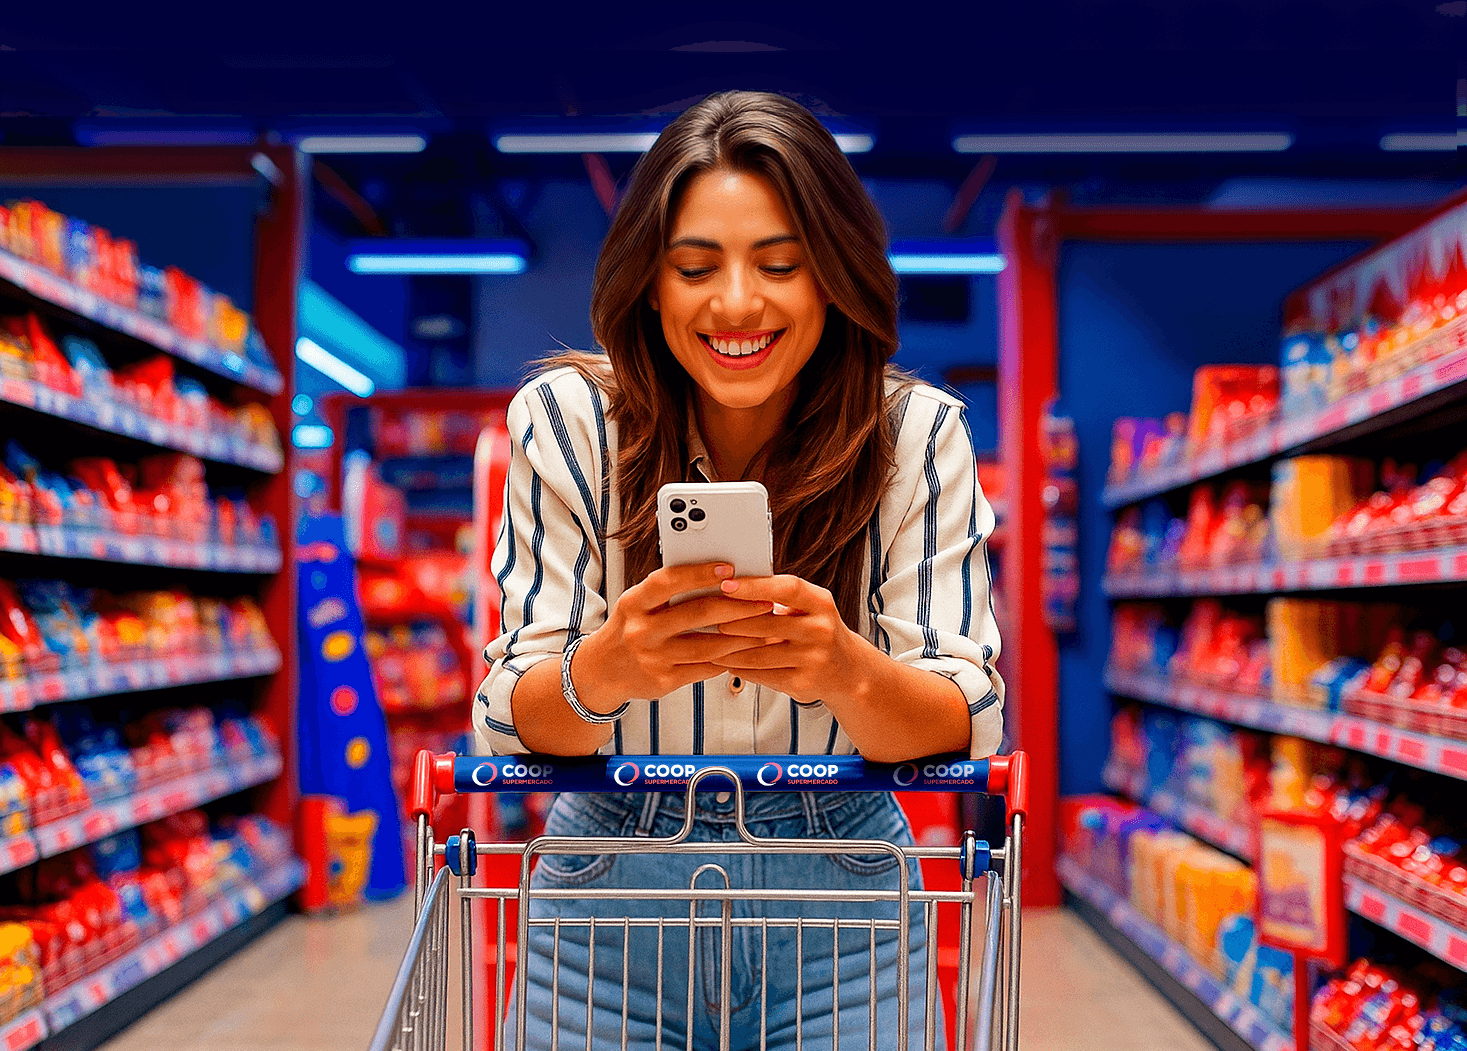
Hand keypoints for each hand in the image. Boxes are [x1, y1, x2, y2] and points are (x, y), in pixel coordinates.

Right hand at [571, 562, 772, 712]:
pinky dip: (728, 658)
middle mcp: (641, 630)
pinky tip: (746, 650)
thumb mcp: (638, 605)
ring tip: (765, 629)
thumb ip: (668, 592)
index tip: (730, 568)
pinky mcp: (664, 681)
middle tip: (764, 601)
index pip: (668, 582)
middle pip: (697, 614)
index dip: (700, 573)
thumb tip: (718, 577)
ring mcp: (653, 658)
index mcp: (633, 603)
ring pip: (708, 645)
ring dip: (742, 637)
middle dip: (737, 606)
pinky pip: (704, 668)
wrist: (601, 671)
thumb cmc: (629, 629)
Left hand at [708, 574, 871, 704]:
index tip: (726, 585)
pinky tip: (727, 663)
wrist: (848, 671)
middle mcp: (821, 630)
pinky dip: (740, 669)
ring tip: (710, 643)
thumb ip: (780, 596)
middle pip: (766, 622)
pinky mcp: (803, 683)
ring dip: (729, 649)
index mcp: (821, 603)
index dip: (755, 586)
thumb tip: (733, 584)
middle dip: (732, 620)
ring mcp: (813, 659)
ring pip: (759, 653)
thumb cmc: (818, 631)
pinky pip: (762, 675)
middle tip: (708, 617)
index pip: (787, 588)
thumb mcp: (809, 608)